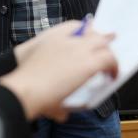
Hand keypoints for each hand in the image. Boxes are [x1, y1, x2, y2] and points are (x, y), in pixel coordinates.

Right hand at [0, 19, 116, 121]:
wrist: (24, 89)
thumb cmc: (25, 84)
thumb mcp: (35, 75)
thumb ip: (48, 83)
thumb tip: (62, 112)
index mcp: (52, 37)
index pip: (75, 26)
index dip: (85, 33)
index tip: (90, 41)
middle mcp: (68, 39)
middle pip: (92, 33)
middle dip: (101, 40)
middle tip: (105, 52)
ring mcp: (80, 49)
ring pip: (103, 44)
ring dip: (108, 54)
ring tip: (111, 66)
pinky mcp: (89, 63)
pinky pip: (109, 59)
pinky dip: (113, 67)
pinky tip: (112, 76)